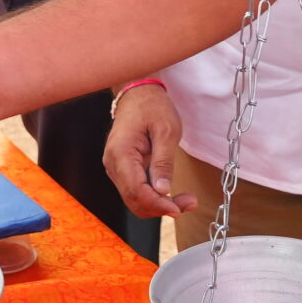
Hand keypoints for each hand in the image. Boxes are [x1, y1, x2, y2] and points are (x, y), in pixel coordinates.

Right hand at [105, 84, 194, 218]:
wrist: (138, 93)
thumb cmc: (152, 107)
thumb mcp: (166, 131)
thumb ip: (163, 162)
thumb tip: (162, 190)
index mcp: (121, 153)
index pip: (136, 191)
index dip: (157, 204)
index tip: (178, 208)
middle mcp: (113, 163)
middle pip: (134, 200)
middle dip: (160, 208)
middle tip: (188, 204)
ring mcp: (115, 167)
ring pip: (134, 199)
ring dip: (157, 205)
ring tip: (184, 201)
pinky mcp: (122, 169)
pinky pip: (135, 190)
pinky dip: (152, 197)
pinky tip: (170, 195)